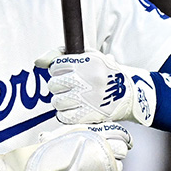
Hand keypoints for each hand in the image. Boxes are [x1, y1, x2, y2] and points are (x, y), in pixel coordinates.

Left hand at [35, 49, 158, 126]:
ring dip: (62, 101)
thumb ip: (61, 54)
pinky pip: (63, 116)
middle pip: (53, 84)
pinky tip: (75, 109)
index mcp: (86, 62)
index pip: (56, 66)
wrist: (131, 94)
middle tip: (69, 87)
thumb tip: (38, 61)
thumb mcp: (90, 56)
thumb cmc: (108, 74)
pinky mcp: (88, 115)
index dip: (59, 71)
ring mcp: (86, 98)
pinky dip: (66, 114)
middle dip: (59, 86)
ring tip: (73, 99)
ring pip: (56, 101)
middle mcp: (85, 79)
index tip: (67, 73)